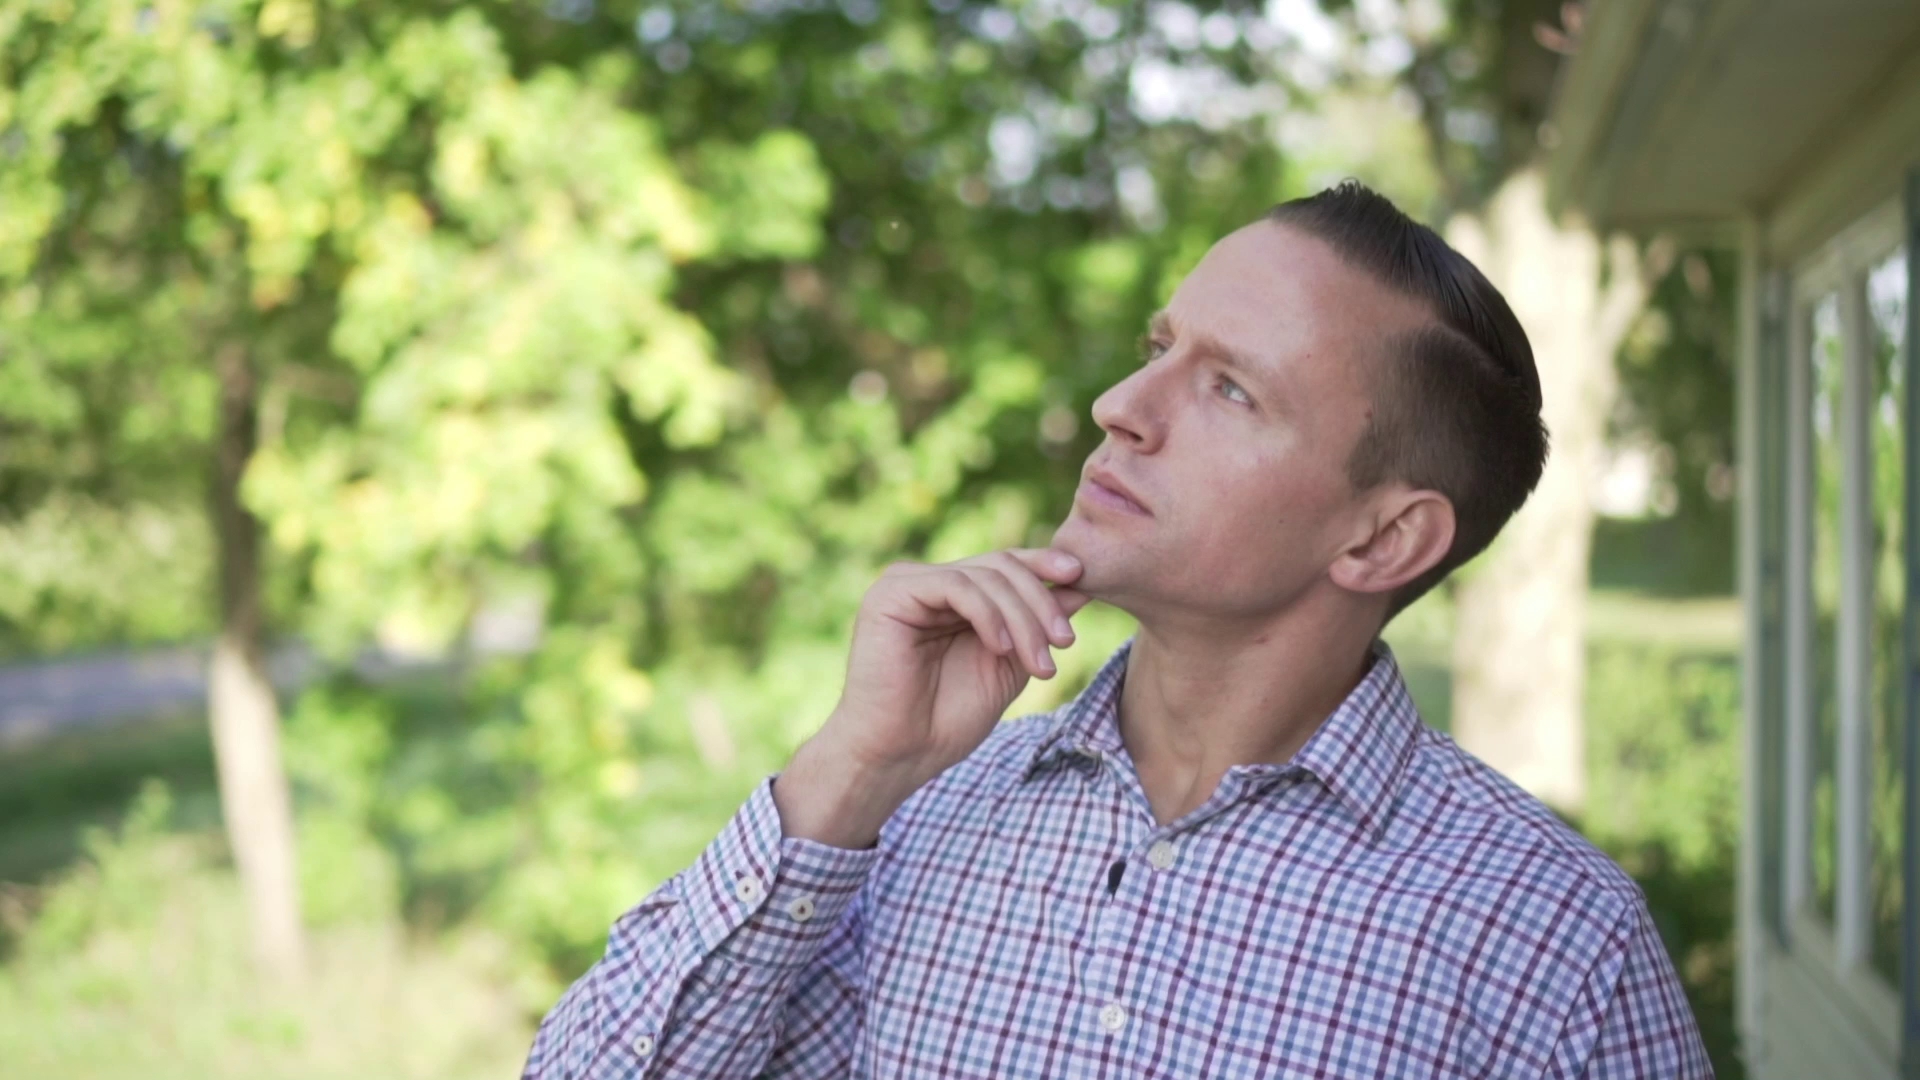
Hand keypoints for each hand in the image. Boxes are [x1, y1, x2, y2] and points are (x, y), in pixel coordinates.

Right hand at [775, 549, 1088, 846]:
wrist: (900, 755)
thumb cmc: (947, 718)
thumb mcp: (1009, 665)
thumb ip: (1035, 625)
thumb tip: (1079, 586)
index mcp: (952, 595)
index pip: (1003, 563)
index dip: (1043, 564)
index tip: (1082, 579)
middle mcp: (927, 582)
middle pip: (1000, 565)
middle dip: (1040, 603)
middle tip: (1065, 642)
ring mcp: (907, 584)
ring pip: (984, 575)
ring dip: (1022, 617)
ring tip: (1039, 663)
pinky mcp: (891, 594)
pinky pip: (955, 586)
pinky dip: (989, 615)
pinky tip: (1002, 648)